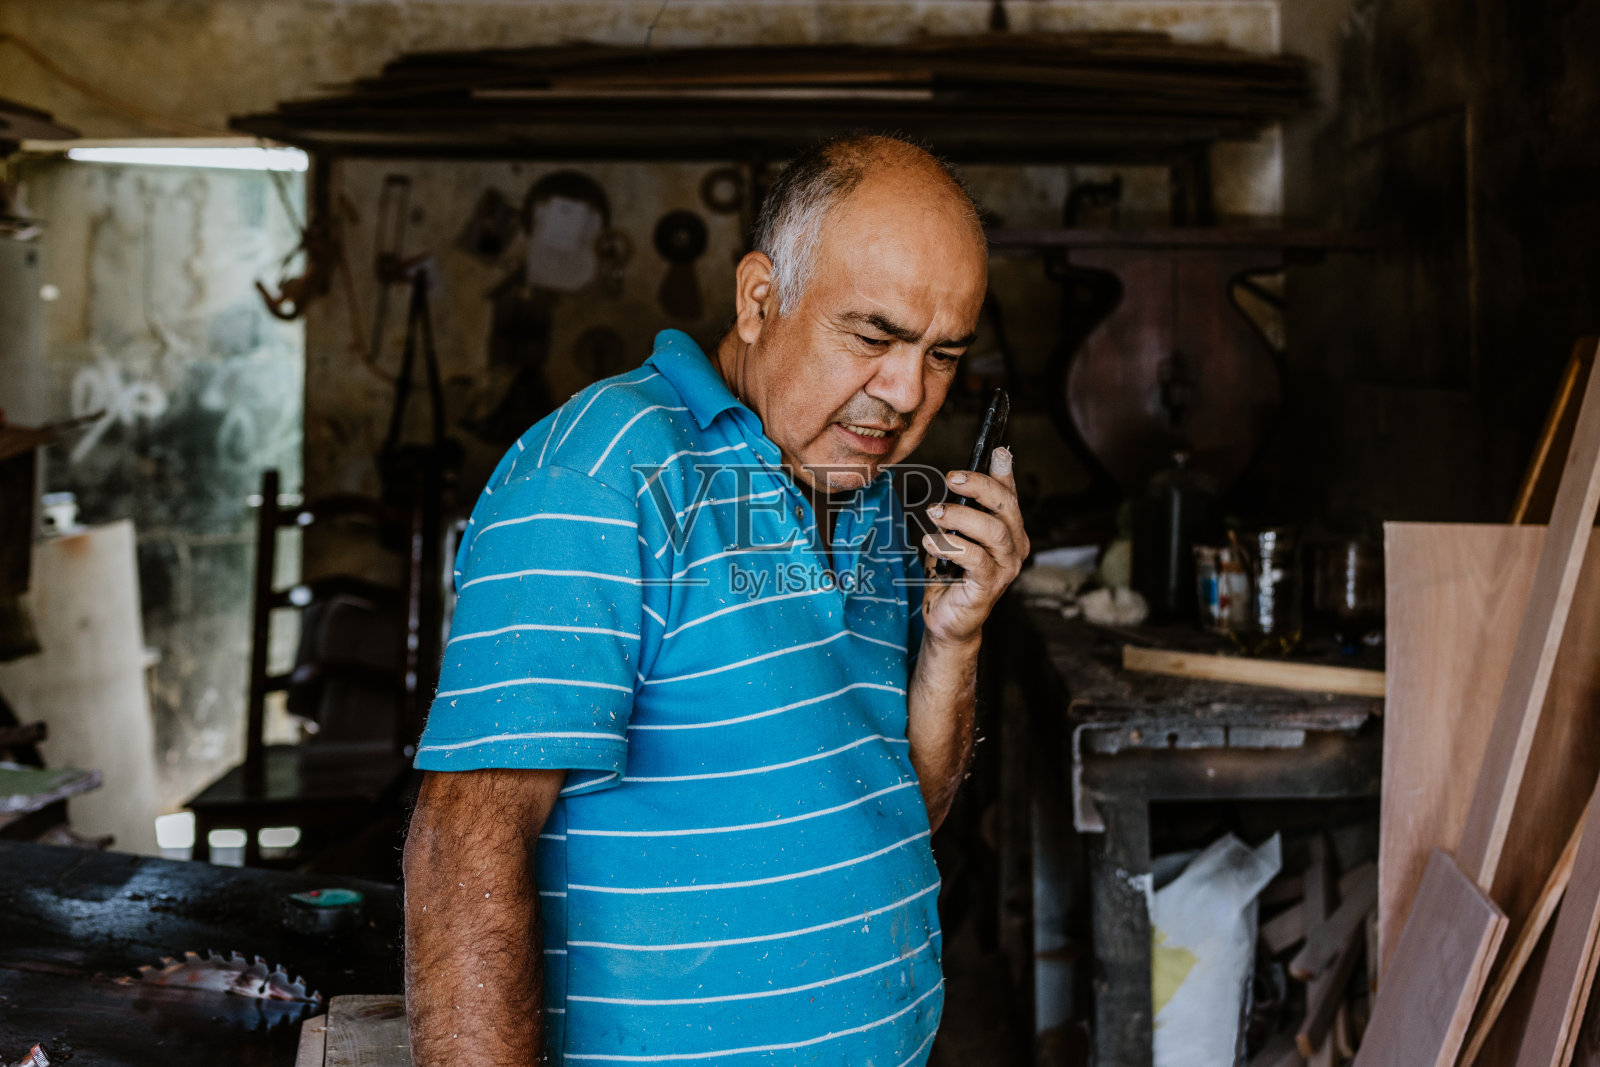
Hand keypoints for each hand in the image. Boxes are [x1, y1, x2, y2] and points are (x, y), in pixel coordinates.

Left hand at [920, 446, 1029, 646]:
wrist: (947, 618)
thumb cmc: (951, 574)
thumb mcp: (955, 535)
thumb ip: (961, 510)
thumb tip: (957, 480)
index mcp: (1010, 530)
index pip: (1009, 495)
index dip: (1005, 472)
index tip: (996, 451)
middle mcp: (1015, 547)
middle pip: (1006, 507)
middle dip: (980, 487)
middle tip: (953, 478)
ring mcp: (1006, 568)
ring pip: (993, 531)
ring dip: (961, 517)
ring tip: (935, 513)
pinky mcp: (989, 586)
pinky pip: (976, 559)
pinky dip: (951, 545)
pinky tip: (931, 542)